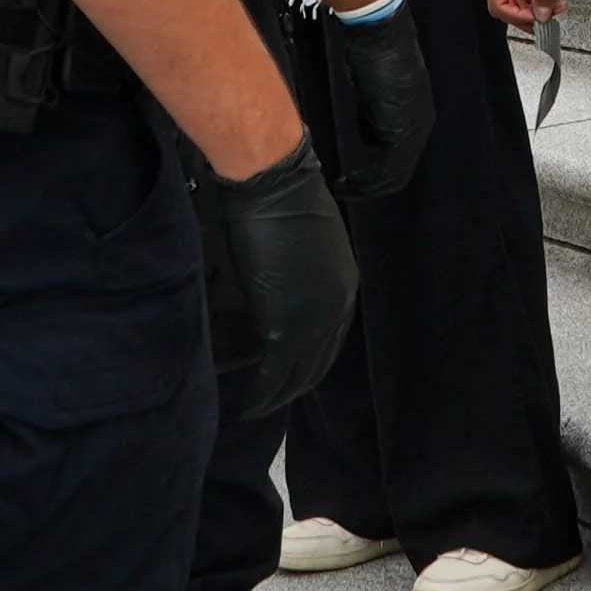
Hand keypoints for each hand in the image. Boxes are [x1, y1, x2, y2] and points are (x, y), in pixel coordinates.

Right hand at [204, 134, 358, 417]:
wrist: (273, 183)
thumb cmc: (284, 197)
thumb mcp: (307, 239)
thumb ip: (304, 269)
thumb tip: (284, 285)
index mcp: (344, 285)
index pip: (332, 339)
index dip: (310, 361)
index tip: (290, 373)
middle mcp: (337, 307)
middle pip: (318, 364)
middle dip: (295, 386)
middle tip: (270, 400)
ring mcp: (315, 319)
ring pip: (298, 376)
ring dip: (276, 397)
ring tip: (255, 408)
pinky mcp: (286, 326)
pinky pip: (273, 374)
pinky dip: (260, 394)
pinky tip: (247, 404)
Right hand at [327, 0, 434, 199]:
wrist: (378, 30)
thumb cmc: (371, 50)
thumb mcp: (372, 90)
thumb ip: (371, 115)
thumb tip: (357, 137)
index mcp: (417, 115)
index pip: (400, 159)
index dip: (376, 175)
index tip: (352, 179)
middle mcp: (421, 124)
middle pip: (399, 172)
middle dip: (370, 185)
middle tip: (343, 189)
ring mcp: (414, 127)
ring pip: (393, 174)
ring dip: (366, 185)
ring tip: (341, 186)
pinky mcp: (401, 127)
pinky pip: (386, 166)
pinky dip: (366, 178)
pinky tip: (346, 178)